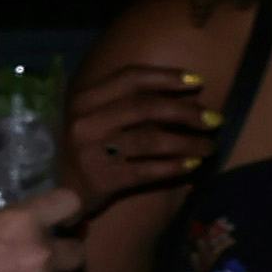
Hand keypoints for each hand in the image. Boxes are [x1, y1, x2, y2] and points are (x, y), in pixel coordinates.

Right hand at [63, 60, 217, 215]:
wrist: (56, 194)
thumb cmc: (84, 150)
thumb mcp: (94, 119)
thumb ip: (127, 104)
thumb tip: (183, 95)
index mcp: (83, 100)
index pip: (130, 78)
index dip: (167, 77)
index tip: (198, 82)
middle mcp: (84, 122)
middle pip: (146, 107)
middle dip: (187, 112)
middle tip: (215, 119)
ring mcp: (91, 151)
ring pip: (151, 140)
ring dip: (188, 142)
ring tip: (210, 146)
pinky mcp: (101, 179)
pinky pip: (148, 170)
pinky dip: (175, 167)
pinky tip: (193, 165)